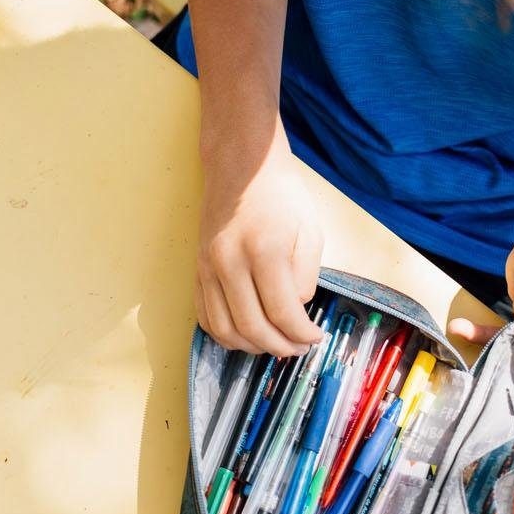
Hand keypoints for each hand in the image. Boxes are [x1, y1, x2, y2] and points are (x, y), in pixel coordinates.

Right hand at [196, 120, 324, 357]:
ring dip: (252, 347)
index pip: (283, 312)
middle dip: (281, 347)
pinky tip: (247, 334)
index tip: (317, 337)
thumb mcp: (310, 231)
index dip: (303, 334)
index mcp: (264, 250)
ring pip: (225, 330)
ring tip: (275, 344)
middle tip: (300, 347)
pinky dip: (226, 335)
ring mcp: (207, 267)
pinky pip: (205, 316)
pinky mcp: (197, 269)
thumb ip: (305, 277)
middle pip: (252, 328)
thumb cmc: (282, 195)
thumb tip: (294, 310)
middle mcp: (229, 262)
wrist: (241, 166)